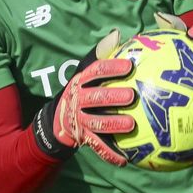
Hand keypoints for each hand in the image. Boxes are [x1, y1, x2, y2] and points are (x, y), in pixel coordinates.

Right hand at [31, 29, 134, 165]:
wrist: (59, 119)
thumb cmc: (84, 90)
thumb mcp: (88, 71)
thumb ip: (102, 54)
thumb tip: (117, 33)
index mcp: (82, 80)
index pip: (96, 71)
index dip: (112, 68)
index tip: (130, 66)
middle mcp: (78, 99)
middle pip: (95, 97)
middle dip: (113, 97)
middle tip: (132, 96)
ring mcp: (79, 120)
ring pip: (96, 123)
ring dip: (113, 125)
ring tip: (131, 125)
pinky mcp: (82, 138)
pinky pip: (97, 147)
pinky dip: (110, 154)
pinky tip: (125, 159)